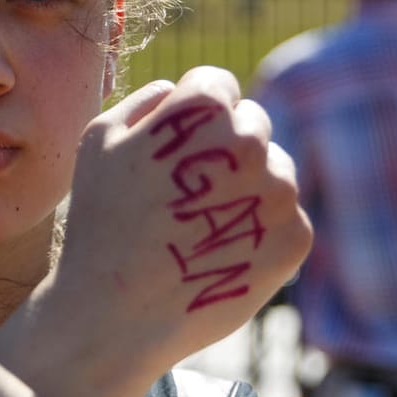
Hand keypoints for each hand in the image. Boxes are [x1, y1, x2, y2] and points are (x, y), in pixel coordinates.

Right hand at [42, 67, 310, 382]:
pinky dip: (260, 233)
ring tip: (201, 228)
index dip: (194, 116)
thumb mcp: (101, 138)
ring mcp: (278, 191)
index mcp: (204, 106)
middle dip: (225, 150)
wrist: (118, 311)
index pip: (219, 85)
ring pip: (274, 172)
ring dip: (247, 190)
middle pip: (251, 126)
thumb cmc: (101, 221)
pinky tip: (221, 253)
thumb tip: (179, 91)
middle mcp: (250, 141)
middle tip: (187, 196)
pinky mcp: (295, 238)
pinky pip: (285, 219)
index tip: (175, 152)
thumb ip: (147, 102)